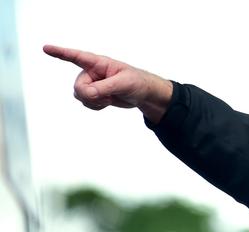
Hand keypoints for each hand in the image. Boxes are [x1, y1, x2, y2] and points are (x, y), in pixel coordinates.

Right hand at [43, 45, 172, 122]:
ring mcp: (92, 84)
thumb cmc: (136, 82)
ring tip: (110, 97)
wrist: (143, 94)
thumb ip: (104, 88)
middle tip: (106, 97)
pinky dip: (96, 106)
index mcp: (98, 63)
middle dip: (89, 95)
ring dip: (94, 101)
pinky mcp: (95, 94)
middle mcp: (91, 72)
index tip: (45, 48)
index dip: (60, 53)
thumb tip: (86, 94)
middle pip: (78, 86)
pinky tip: (107, 102)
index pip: (76, 57)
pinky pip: (86, 103)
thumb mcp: (123, 84)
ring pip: (80, 96)